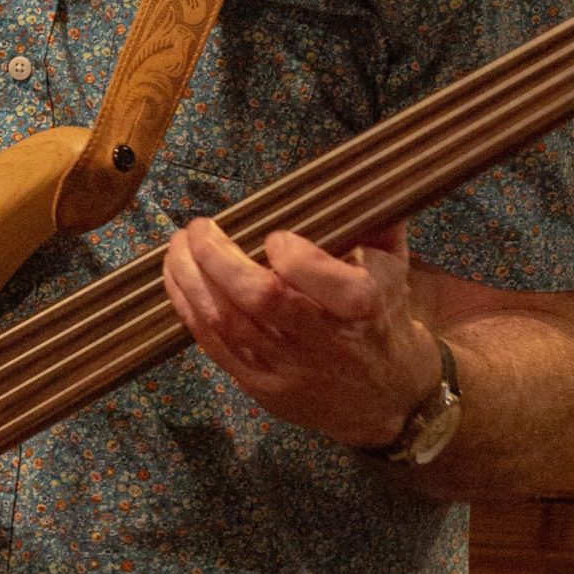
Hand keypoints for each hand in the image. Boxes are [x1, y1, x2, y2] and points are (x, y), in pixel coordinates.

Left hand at [161, 217, 440, 449]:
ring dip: (191, 279)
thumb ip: (374, 220)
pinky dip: (189, 309)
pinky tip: (177, 280)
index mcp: (362, 304)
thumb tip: (356, 174)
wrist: (387, 398)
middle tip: (199, 228)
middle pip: (259, 298)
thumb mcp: (396, 268)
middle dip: (217, 257)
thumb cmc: (384, 318)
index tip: (274, 235)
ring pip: (226, 322)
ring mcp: (289, 368)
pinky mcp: (263, 389)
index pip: (312, 275)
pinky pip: (215, 346)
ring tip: (177, 247)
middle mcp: (323, 340)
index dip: (286, 251)